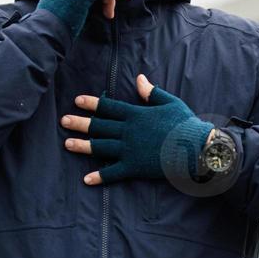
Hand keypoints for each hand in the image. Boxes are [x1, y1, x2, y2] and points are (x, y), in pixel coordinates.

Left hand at [61, 74, 214, 185]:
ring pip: (100, 147)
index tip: (77, 101)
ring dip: (82, 146)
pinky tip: (86, 179)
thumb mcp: (170, 102)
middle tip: (63, 121)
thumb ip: (151, 92)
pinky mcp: (134, 166)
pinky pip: (113, 172)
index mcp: (136, 114)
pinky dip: (99, 176)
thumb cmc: (185, 124)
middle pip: (99, 126)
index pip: (109, 107)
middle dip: (79, 123)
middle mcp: (128, 131)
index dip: (92, 103)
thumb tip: (139, 78)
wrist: (195, 148)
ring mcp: (129, 149)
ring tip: (67, 144)